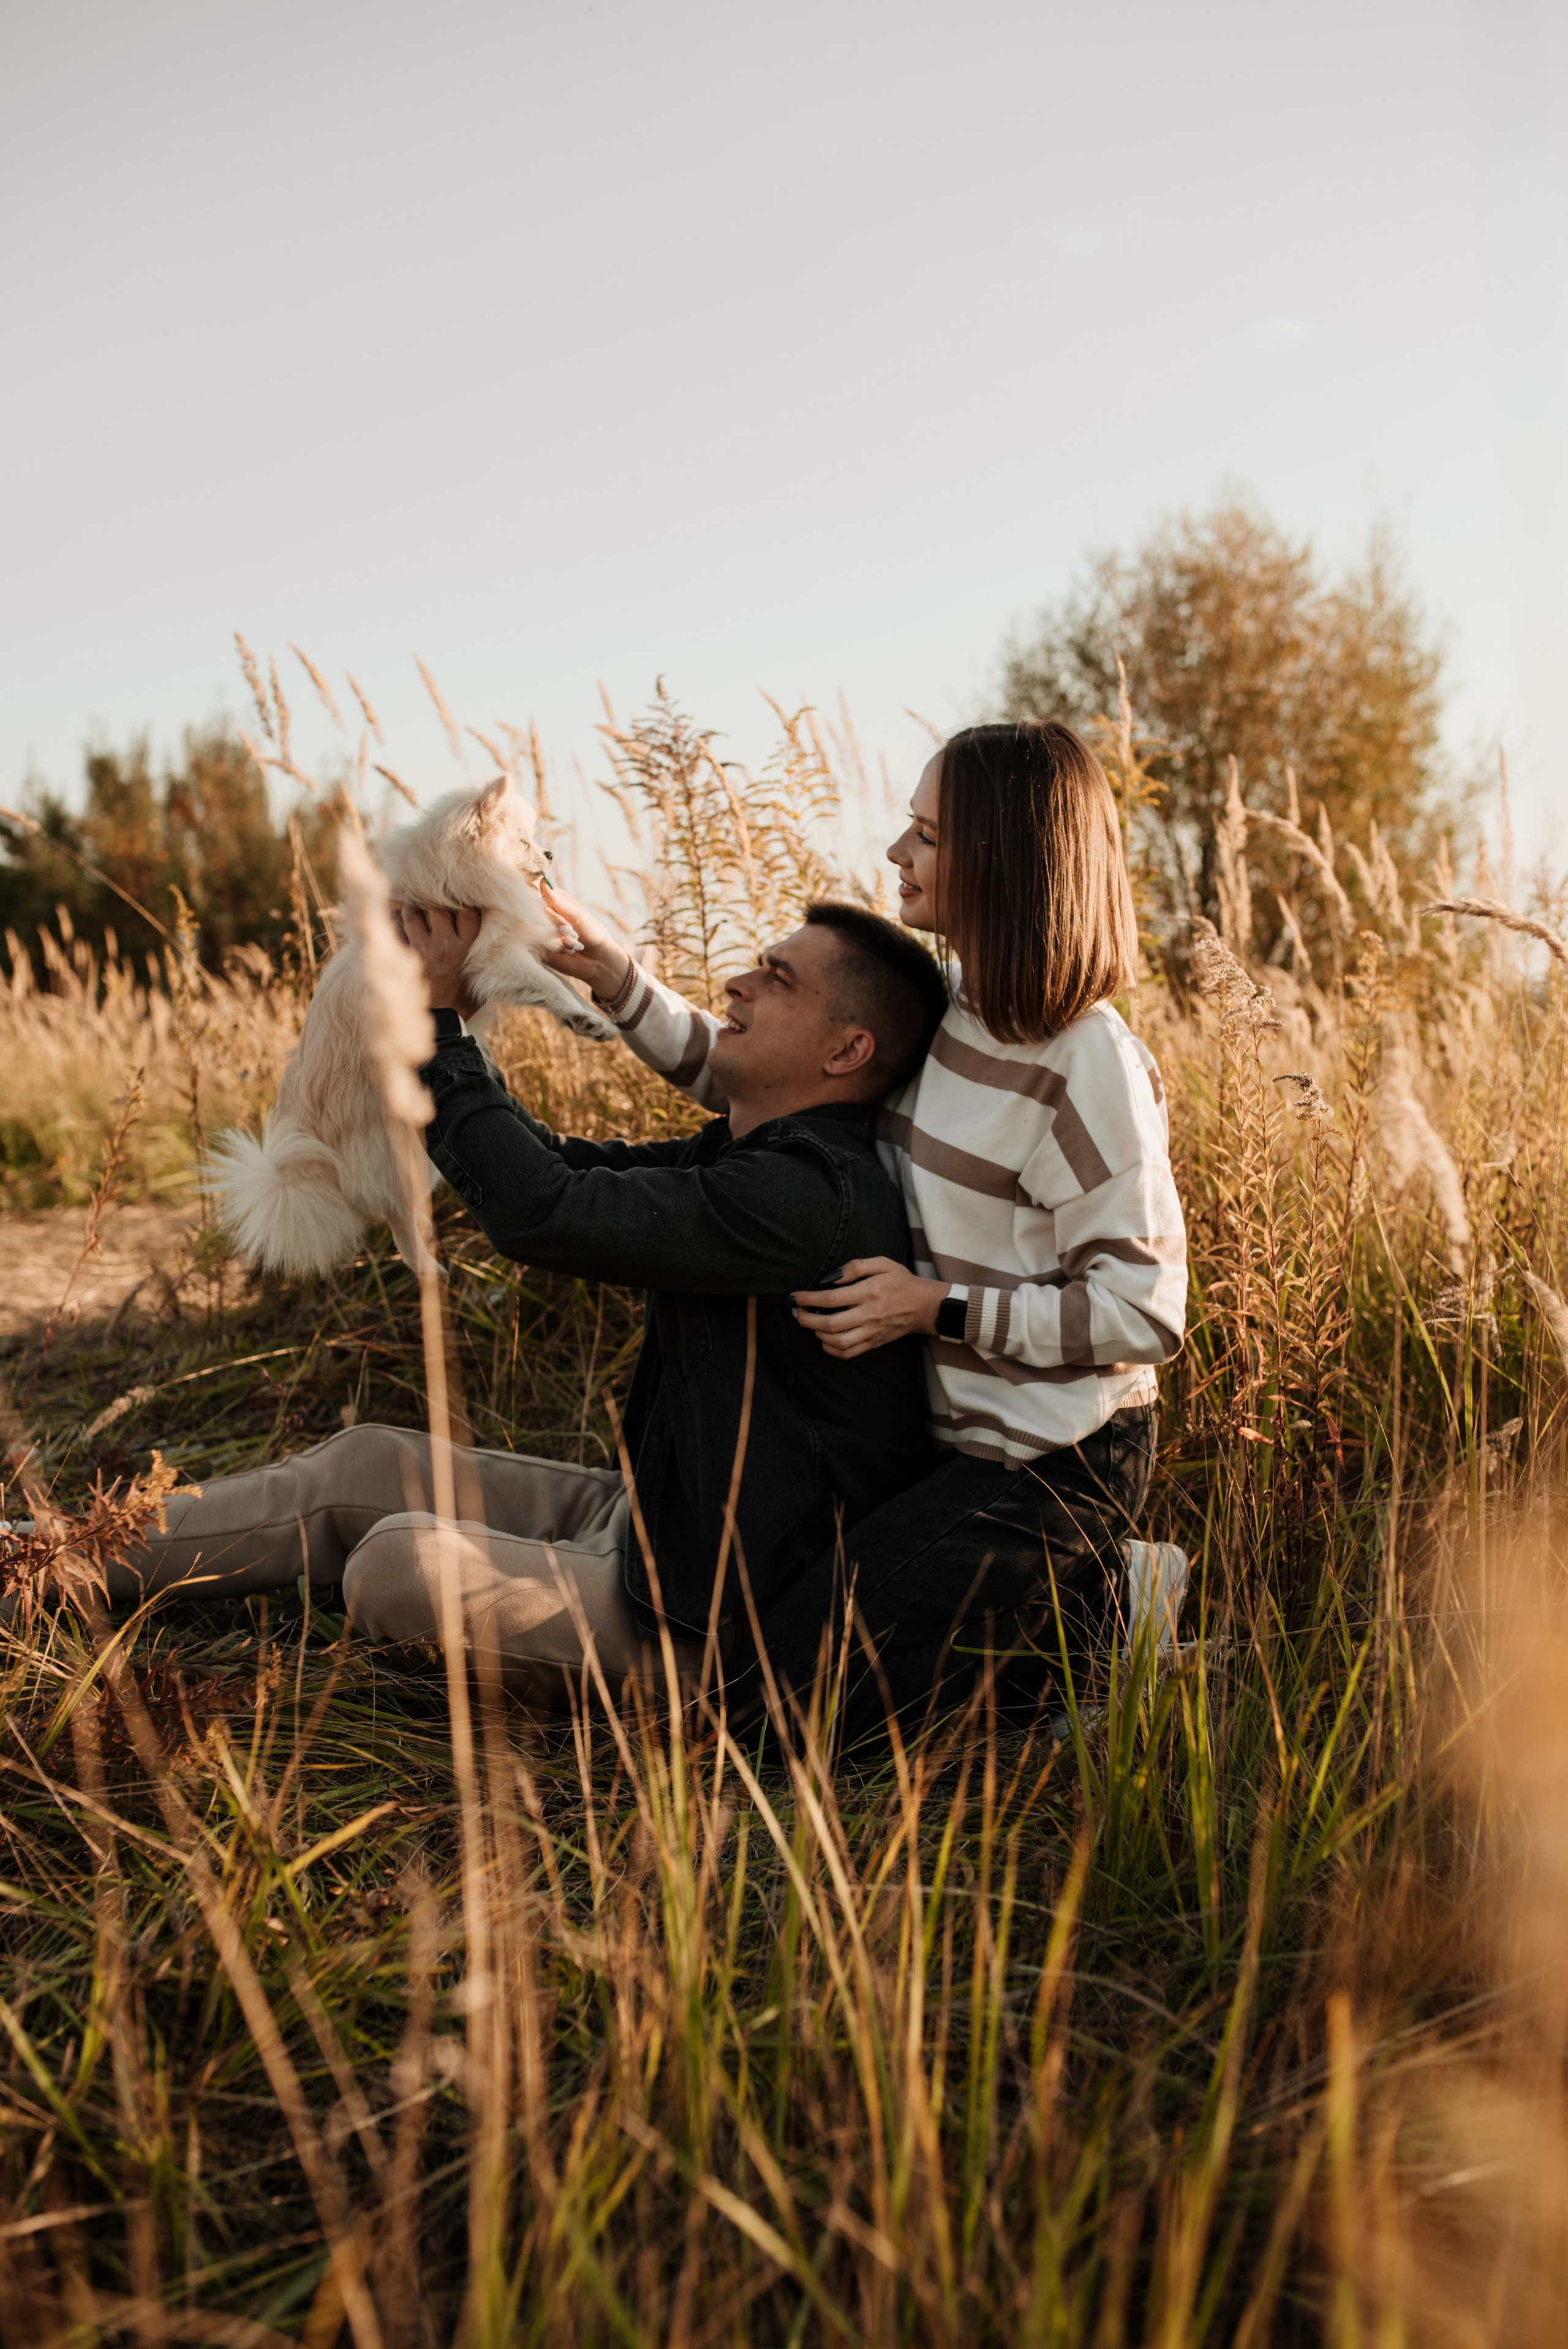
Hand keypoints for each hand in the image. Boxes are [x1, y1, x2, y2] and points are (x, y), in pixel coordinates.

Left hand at [393, 903, 482, 1019]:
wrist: (439, 1024)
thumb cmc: (462, 1004)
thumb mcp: (482, 980)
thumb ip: (484, 961)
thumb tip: (497, 948)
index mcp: (466, 950)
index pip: (469, 914)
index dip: (464, 907)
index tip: (459, 908)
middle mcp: (445, 946)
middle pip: (437, 908)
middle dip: (433, 907)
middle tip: (430, 910)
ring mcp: (421, 950)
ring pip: (412, 914)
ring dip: (411, 911)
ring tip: (412, 913)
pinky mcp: (403, 957)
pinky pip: (395, 928)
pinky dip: (395, 923)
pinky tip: (398, 923)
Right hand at [536, 879, 632, 1002]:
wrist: (598, 960)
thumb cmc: (592, 933)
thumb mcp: (578, 915)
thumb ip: (559, 902)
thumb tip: (542, 881)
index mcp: (555, 899)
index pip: (537, 891)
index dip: (543, 900)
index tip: (559, 911)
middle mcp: (545, 913)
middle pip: (536, 911)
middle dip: (556, 923)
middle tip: (571, 931)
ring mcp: (540, 929)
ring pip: (535, 927)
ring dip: (556, 937)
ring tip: (574, 943)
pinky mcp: (538, 946)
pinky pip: (537, 943)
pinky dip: (554, 947)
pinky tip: (567, 950)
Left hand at [792, 1256, 948, 1359]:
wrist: (924, 1306)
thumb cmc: (901, 1282)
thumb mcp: (883, 1263)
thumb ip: (855, 1266)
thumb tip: (831, 1277)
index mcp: (869, 1292)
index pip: (830, 1298)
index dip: (808, 1299)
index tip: (795, 1296)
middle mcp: (869, 1314)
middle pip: (830, 1324)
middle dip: (806, 1319)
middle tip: (797, 1312)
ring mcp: (871, 1332)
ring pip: (838, 1341)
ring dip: (817, 1334)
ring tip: (810, 1324)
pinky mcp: (874, 1343)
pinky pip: (848, 1353)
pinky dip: (831, 1349)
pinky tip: (824, 1339)